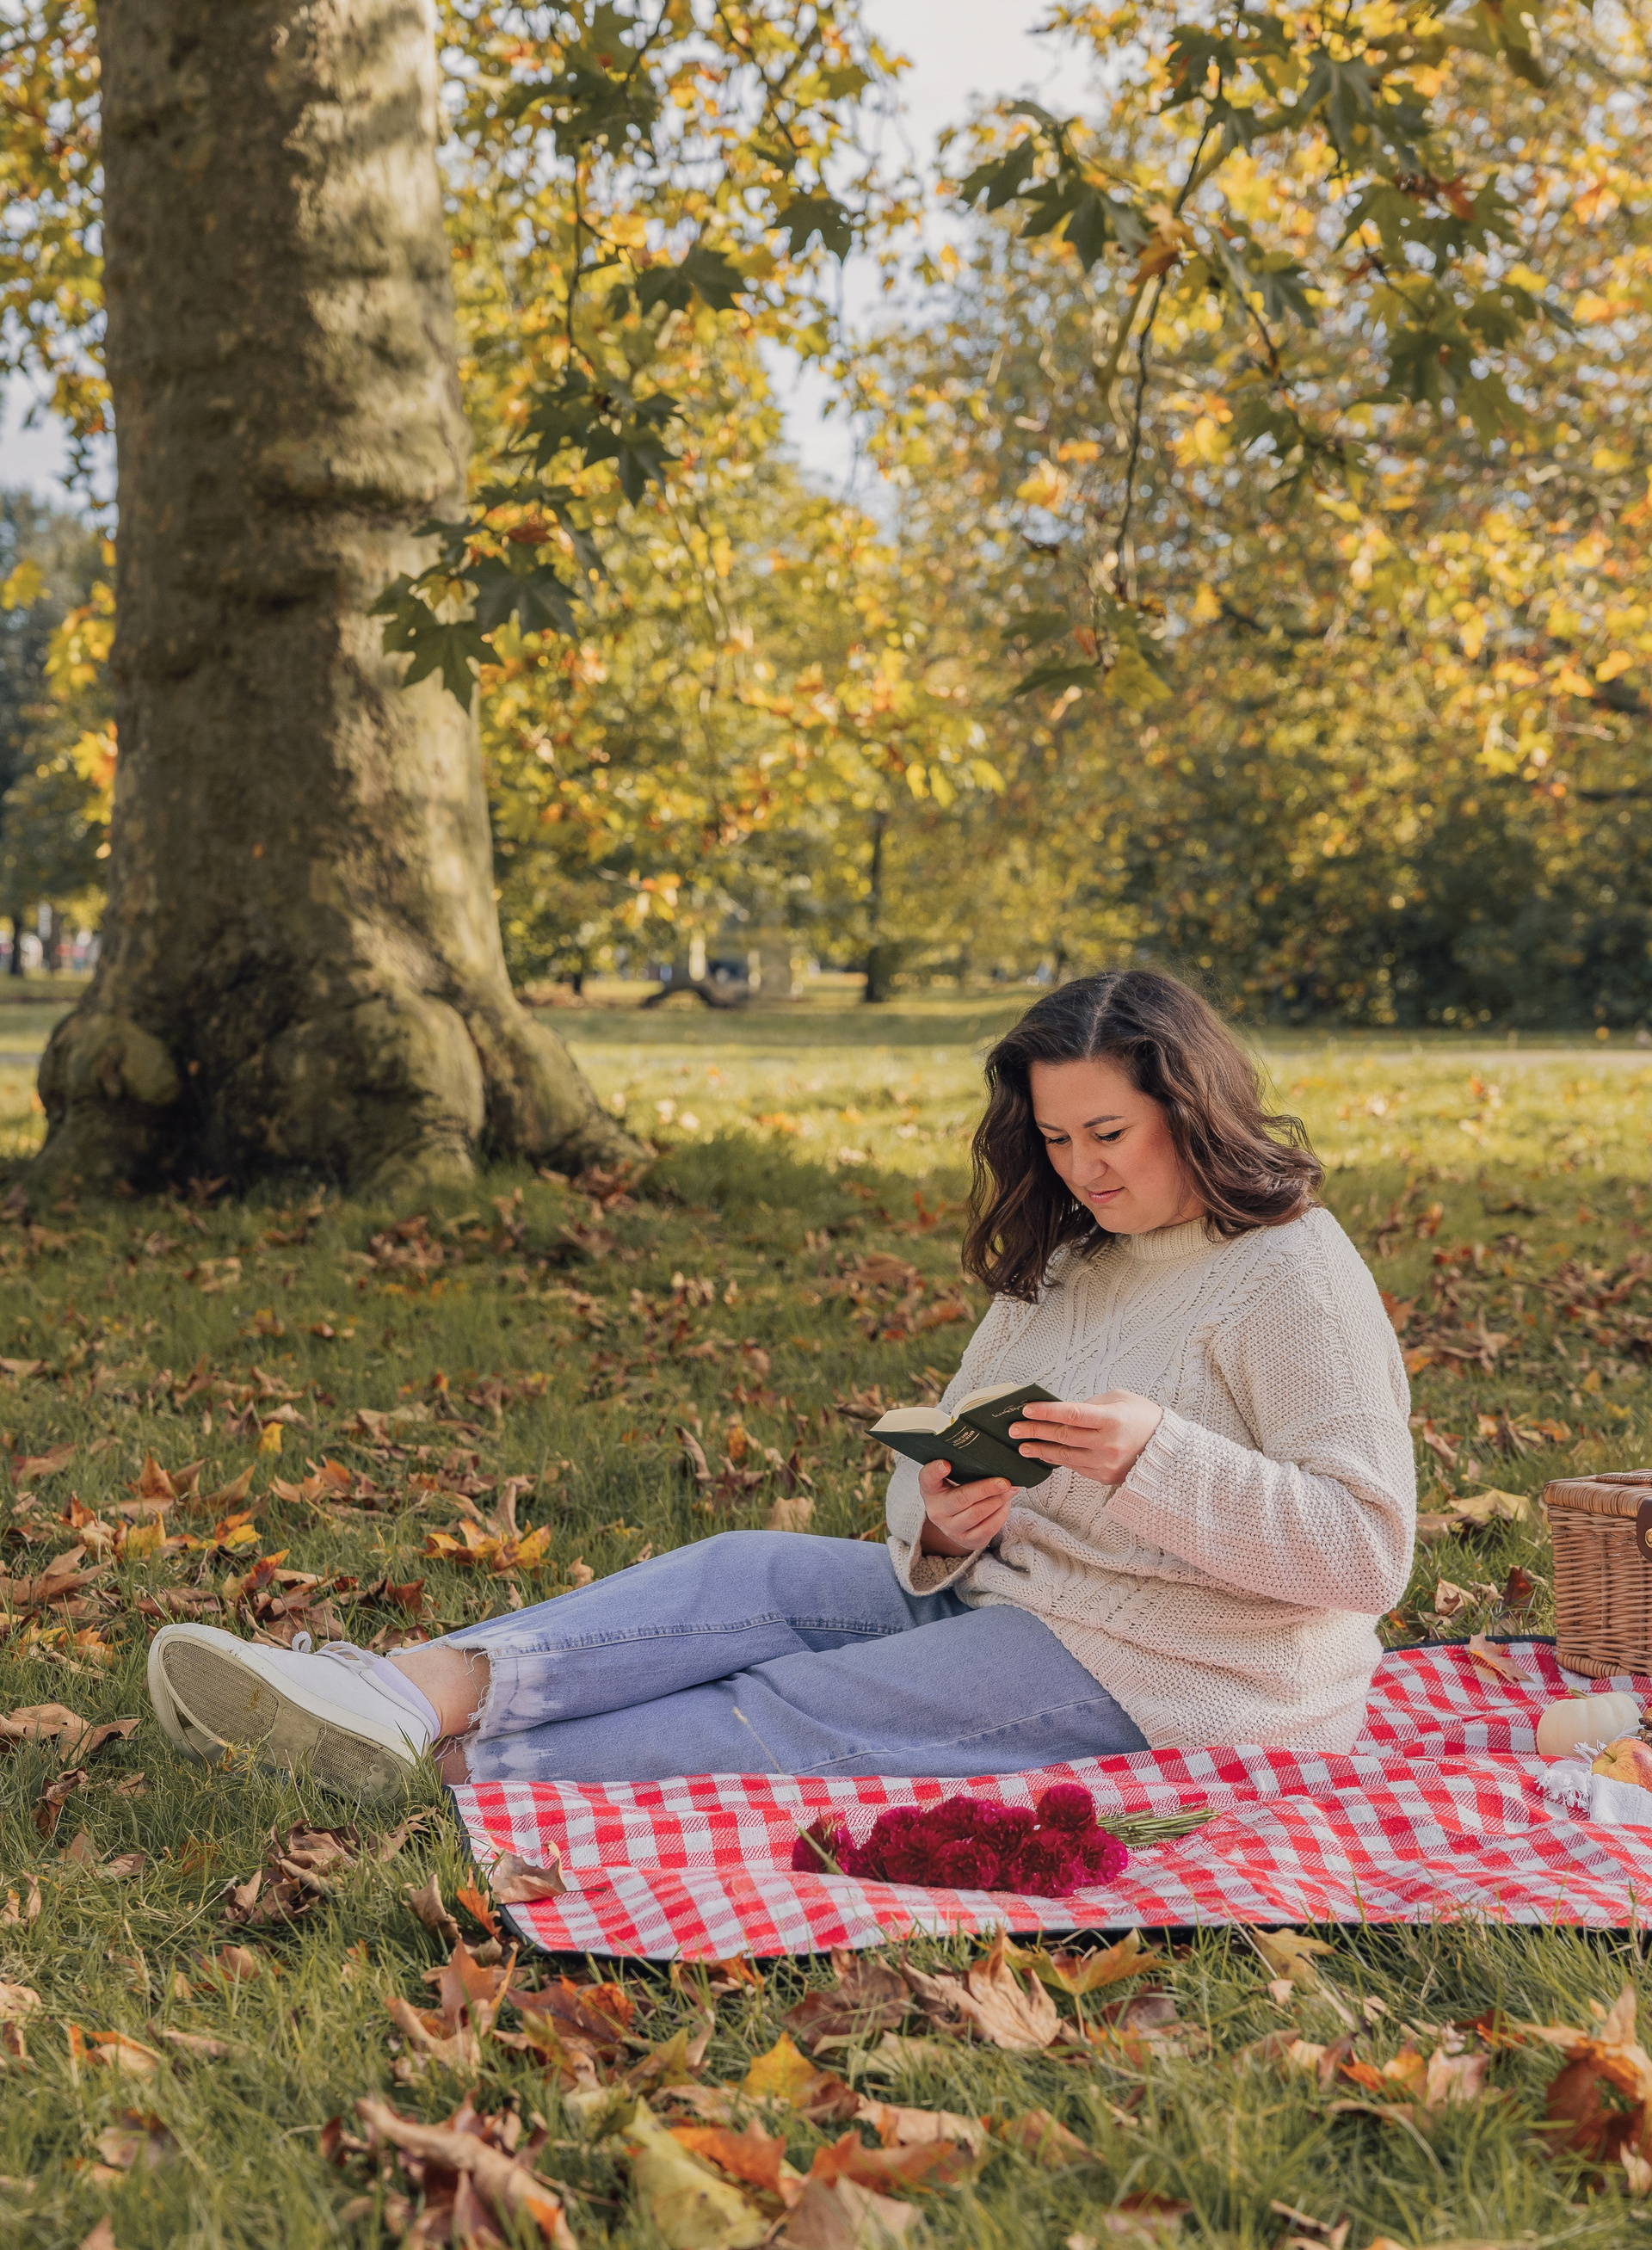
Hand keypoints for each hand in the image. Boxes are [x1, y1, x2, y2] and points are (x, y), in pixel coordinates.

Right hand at [917, 1456, 1012, 1556]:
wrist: (954, 1521)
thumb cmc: (955, 1492)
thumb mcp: (950, 1479)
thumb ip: (962, 1468)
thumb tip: (992, 1461)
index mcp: (930, 1490)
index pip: (927, 1478)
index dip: (935, 1471)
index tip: (946, 1464)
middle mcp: (937, 1511)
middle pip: (961, 1498)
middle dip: (986, 1489)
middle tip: (1004, 1482)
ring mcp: (951, 1528)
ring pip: (977, 1514)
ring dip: (997, 1501)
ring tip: (1010, 1490)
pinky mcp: (967, 1540)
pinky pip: (987, 1529)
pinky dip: (1000, 1515)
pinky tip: (1006, 1504)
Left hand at [1008, 1391, 1162, 1485]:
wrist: (1168, 1450)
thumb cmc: (1144, 1418)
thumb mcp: (1121, 1399)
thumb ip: (1091, 1404)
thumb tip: (1062, 1411)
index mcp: (1112, 1419)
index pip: (1071, 1414)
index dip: (1046, 1412)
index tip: (1026, 1409)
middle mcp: (1108, 1443)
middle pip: (1063, 1436)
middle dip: (1035, 1431)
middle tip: (1014, 1429)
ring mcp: (1106, 1463)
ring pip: (1064, 1456)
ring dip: (1040, 1450)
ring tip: (1022, 1445)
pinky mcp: (1104, 1476)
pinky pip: (1075, 1467)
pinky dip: (1058, 1460)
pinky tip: (1045, 1454)